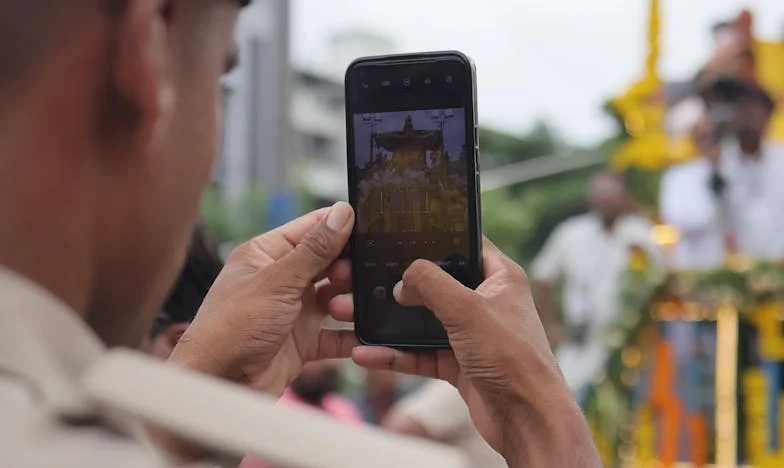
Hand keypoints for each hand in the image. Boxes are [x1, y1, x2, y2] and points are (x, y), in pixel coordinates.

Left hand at [169, 202, 357, 395]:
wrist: (218, 385)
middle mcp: (281, 280)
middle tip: (354, 276)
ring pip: (336, 297)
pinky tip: (364, 334)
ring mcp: (294, 311)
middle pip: (328, 263)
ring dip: (348, 302)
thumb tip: (342, 213)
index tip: (370, 225)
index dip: (339, 226)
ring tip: (344, 309)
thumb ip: (314, 249)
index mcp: (267, 254)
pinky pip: (337, 335)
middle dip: (347, 268)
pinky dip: (351, 335)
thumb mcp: (277, 281)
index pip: (310, 229)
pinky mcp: (303, 342)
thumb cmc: (231, 328)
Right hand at [350, 238, 598, 466]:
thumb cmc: (513, 359)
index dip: (436, 238)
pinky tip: (367, 354)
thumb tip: (403, 280)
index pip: (465, 245)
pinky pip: (419, 354)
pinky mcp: (459, 364)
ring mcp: (471, 335)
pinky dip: (395, 354)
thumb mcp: (467, 309)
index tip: (401, 235)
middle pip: (436, 284)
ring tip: (353, 316)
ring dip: (390, 323)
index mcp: (500, 278)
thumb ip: (431, 284)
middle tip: (365, 278)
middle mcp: (486, 303)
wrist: (527, 420)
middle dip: (401, 285)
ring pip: (422, 322)